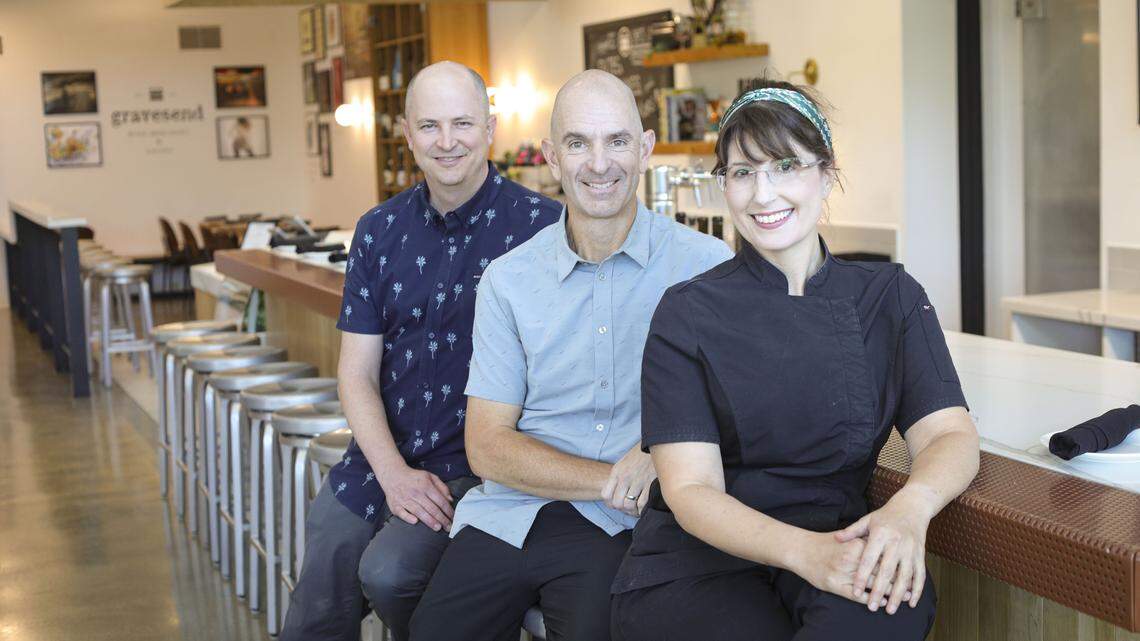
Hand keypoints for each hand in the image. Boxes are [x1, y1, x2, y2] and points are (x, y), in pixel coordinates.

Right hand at [378, 464, 453, 530]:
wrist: (393, 475)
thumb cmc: (414, 477)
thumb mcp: (430, 476)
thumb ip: (442, 487)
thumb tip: (450, 499)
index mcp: (426, 485)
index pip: (440, 501)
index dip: (448, 510)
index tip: (453, 518)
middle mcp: (416, 493)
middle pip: (432, 508)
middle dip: (442, 519)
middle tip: (448, 527)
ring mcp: (405, 499)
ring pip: (419, 512)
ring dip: (429, 521)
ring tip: (438, 528)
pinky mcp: (395, 505)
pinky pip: (402, 513)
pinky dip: (408, 517)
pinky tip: (415, 522)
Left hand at [602, 445, 656, 515]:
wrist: (656, 443)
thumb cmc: (640, 454)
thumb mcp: (624, 462)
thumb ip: (619, 477)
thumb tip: (617, 493)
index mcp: (617, 472)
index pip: (605, 495)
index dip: (610, 503)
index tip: (617, 503)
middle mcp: (625, 477)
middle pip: (617, 503)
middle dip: (622, 509)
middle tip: (628, 507)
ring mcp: (637, 481)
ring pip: (629, 506)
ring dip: (632, 510)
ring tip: (636, 508)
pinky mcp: (650, 484)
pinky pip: (642, 504)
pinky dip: (642, 509)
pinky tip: (644, 507)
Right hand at [793, 532, 911, 607]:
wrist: (801, 550)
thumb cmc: (825, 543)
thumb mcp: (847, 537)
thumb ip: (864, 540)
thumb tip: (885, 545)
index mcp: (856, 545)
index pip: (883, 557)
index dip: (897, 566)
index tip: (909, 571)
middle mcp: (851, 559)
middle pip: (880, 572)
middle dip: (897, 582)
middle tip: (911, 590)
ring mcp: (843, 573)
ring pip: (871, 585)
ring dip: (888, 593)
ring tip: (901, 598)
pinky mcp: (835, 585)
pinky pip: (857, 595)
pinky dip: (871, 599)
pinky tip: (881, 602)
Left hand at [835, 492, 931, 613]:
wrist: (913, 507)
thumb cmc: (886, 516)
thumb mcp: (867, 520)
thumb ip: (852, 531)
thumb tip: (836, 538)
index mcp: (881, 535)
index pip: (869, 559)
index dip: (862, 576)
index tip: (856, 592)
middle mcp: (896, 543)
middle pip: (887, 571)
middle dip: (879, 591)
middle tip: (871, 607)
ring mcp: (910, 550)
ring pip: (905, 576)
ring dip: (898, 595)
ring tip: (889, 610)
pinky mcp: (921, 554)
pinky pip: (920, 575)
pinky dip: (917, 590)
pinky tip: (911, 603)